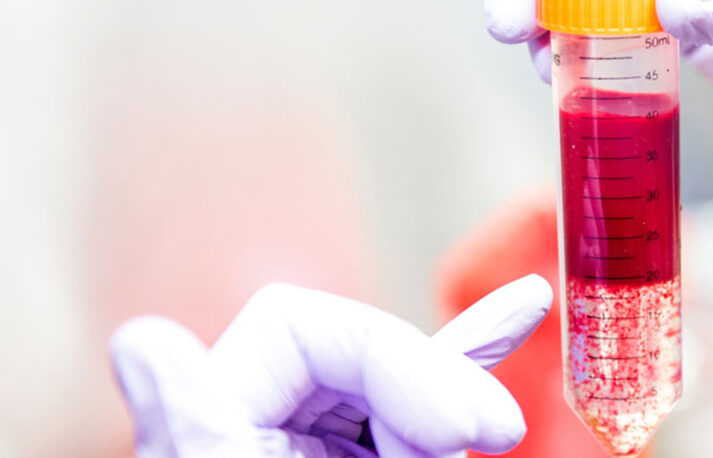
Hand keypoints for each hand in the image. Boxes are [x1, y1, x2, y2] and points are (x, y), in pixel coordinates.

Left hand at [109, 276, 552, 457]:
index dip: (396, 362)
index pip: (306, 330)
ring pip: (407, 389)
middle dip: (432, 384)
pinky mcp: (376, 457)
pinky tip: (525, 306)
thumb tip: (142, 344)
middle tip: (491, 434)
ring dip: (457, 401)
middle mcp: (274, 422)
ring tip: (492, 433)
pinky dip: (470, 368)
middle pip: (364, 352)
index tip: (463, 429)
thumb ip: (202, 429)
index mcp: (221, 418)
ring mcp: (328, 442)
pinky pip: (426, 412)